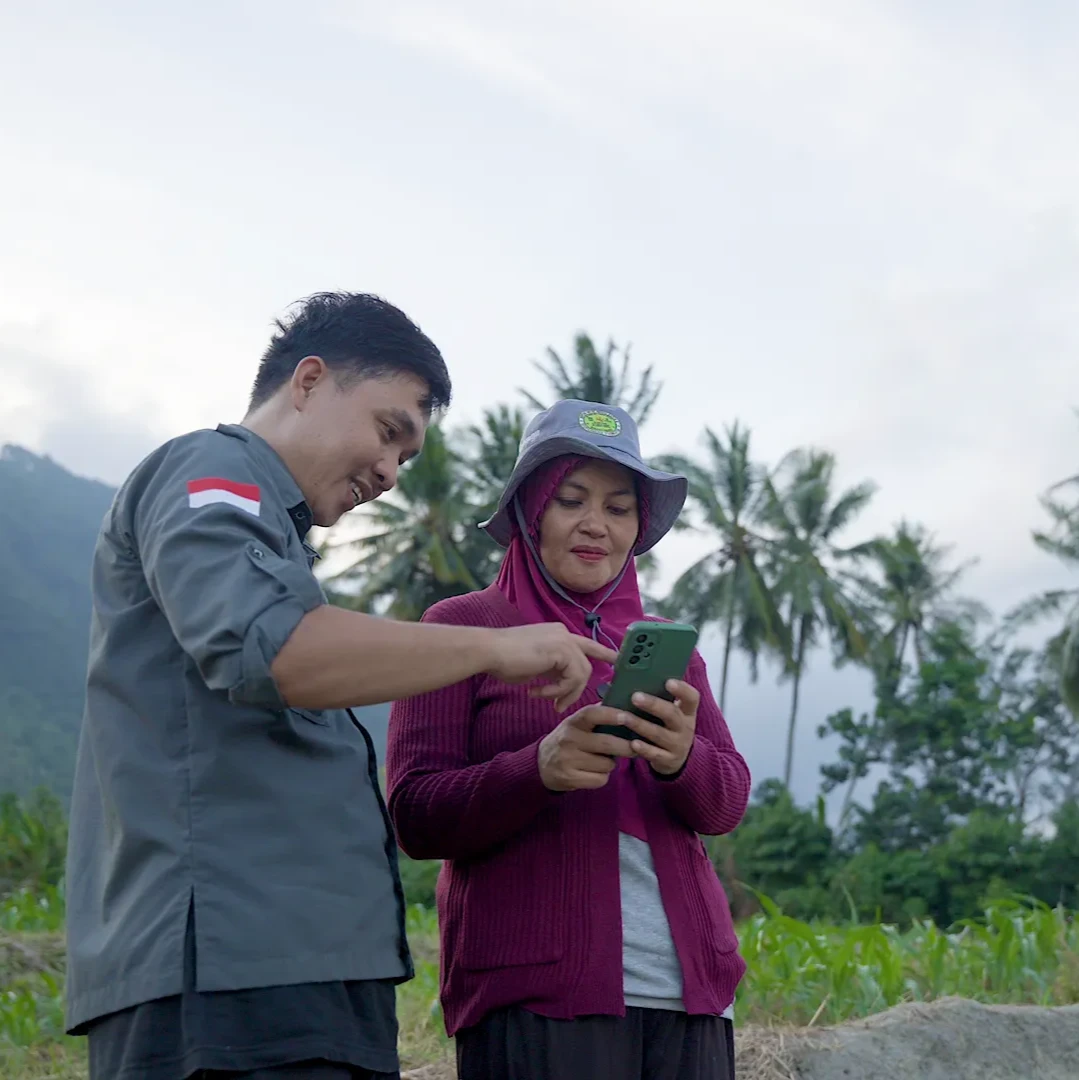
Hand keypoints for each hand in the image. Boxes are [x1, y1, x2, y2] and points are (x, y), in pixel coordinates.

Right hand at [484, 623, 617, 711]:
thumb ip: (552, 669)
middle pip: (586, 666)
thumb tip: (562, 682)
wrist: (489, 651)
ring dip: (565, 693)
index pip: (587, 645)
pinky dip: (557, 690)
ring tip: (547, 700)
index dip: (604, 653)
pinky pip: (572, 678)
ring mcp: (564, 640)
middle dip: (576, 690)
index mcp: (558, 634)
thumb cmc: (504, 660)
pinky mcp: (562, 650)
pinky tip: (537, 692)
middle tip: (559, 706)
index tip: (617, 662)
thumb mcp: (535, 665)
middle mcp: (564, 633)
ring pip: (582, 673)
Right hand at [538, 704, 637, 791]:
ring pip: (606, 764)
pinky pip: (600, 779)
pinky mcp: (569, 778)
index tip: (627, 717)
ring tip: (603, 761)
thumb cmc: (566, 741)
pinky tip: (594, 773)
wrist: (540, 765)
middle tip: (635, 747)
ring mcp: (568, 760)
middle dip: (626, 747)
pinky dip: (602, 778)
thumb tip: (619, 697)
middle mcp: (569, 739)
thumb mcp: (575, 724)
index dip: (610, 714)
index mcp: (573, 723)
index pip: (591, 714)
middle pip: (606, 743)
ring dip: (611, 764)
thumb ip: (595, 715)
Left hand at [623, 679, 698, 775]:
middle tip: (635, 696)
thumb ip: (660, 697)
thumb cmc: (667, 727)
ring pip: (659, 734)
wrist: (678, 758)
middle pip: (672, 714)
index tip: (668, 681)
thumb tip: (633, 673)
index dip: (682, 689)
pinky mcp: (668, 760)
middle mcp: (685, 727)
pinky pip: (655, 754)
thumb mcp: (671, 712)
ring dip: (641, 725)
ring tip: (624, 717)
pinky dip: (644, 749)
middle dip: (653, 705)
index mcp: (687, 711)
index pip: (692, 698)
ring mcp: (678, 745)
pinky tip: (632, 743)